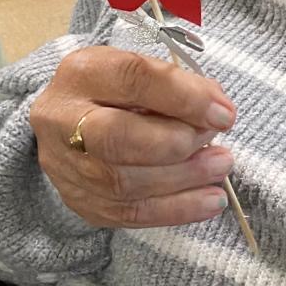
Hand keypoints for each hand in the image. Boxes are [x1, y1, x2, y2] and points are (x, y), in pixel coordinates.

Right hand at [30, 47, 237, 227]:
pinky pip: (128, 213)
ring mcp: (64, 164)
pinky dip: (176, 210)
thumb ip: (179, 86)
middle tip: (217, 145)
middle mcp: (62, 119)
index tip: (223, 114)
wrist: (70, 124)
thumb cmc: (117, 94)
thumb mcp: (142, 72)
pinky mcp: (78, 200)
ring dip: (184, 179)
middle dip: (178, 144)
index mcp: (83, 73)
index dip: (184, 98)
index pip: (134, 79)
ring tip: (219, 169)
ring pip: (124, 183)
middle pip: (117, 138)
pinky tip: (209, 202)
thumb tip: (218, 111)